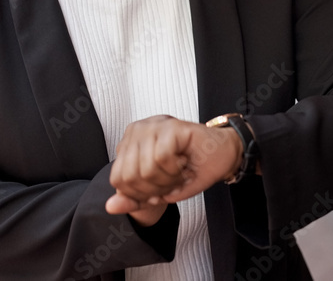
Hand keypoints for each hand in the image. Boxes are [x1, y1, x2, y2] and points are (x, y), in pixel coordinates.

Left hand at [105, 115, 242, 216]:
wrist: (222, 156)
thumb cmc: (191, 169)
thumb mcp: (158, 190)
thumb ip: (133, 198)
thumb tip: (110, 207)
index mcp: (129, 143)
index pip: (118, 180)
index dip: (139, 195)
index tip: (159, 192)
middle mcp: (137, 130)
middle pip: (130, 176)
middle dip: (154, 190)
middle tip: (172, 182)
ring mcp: (153, 125)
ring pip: (146, 168)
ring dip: (167, 180)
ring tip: (179, 172)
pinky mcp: (170, 126)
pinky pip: (162, 157)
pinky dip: (175, 169)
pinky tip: (183, 164)